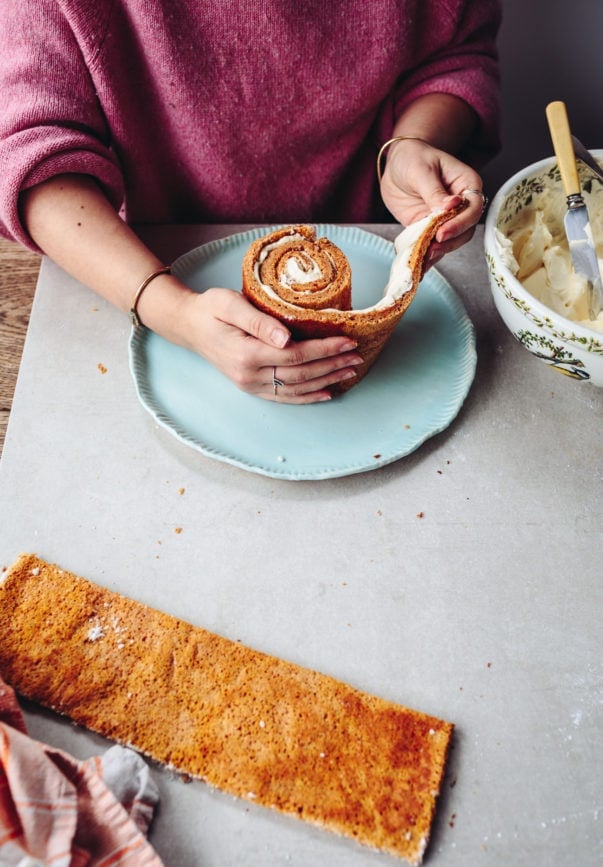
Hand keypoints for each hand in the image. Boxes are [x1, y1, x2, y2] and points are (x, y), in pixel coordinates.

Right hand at [180, 287, 362, 402]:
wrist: (189, 326)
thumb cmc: (211, 309)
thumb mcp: (230, 304)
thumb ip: (259, 322)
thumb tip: (287, 338)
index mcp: (246, 354)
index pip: (296, 355)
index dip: (325, 349)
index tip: (348, 340)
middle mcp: (249, 376)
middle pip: (301, 374)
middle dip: (332, 364)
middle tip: (357, 355)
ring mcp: (250, 385)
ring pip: (296, 388)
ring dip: (326, 381)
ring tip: (350, 371)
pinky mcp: (251, 387)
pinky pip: (284, 397)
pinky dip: (308, 397)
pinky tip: (327, 392)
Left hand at [379, 138, 485, 265]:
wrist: (396, 164)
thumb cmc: (413, 158)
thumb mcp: (421, 170)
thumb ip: (434, 191)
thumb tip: (450, 207)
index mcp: (466, 184)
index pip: (473, 208)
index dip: (460, 223)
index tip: (442, 232)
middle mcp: (461, 205)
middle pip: (465, 230)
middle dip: (450, 241)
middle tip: (432, 247)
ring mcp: (446, 219)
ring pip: (451, 241)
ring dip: (439, 252)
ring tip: (424, 259)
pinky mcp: (429, 230)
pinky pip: (432, 246)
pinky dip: (425, 258)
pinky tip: (418, 268)